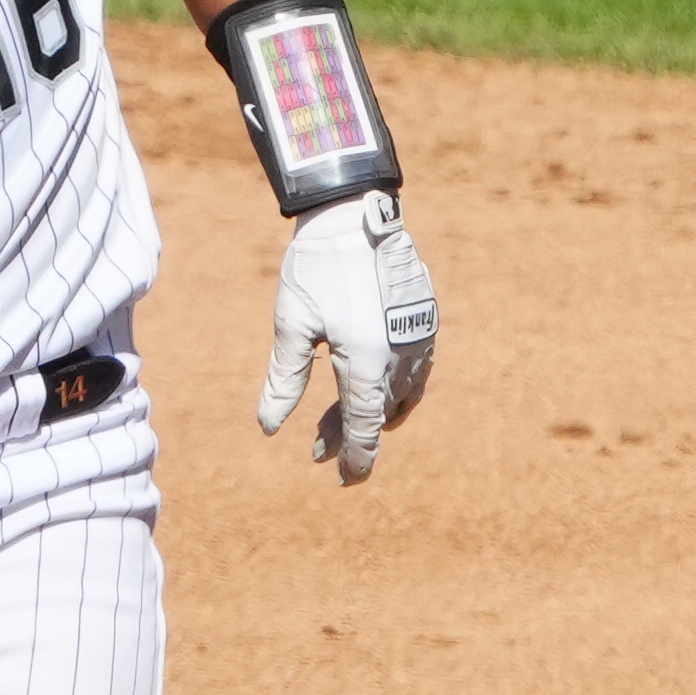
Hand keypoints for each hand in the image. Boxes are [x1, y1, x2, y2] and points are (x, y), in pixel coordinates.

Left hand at [257, 190, 436, 484]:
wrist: (356, 214)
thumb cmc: (318, 269)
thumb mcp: (292, 326)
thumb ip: (284, 380)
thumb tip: (269, 428)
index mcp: (368, 363)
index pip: (363, 428)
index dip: (355, 458)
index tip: (345, 480)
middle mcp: (402, 356)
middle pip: (378, 413)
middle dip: (349, 433)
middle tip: (318, 448)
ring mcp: (419, 337)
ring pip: (401, 394)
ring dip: (372, 411)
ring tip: (339, 419)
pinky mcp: (426, 318)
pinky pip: (417, 370)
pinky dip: (394, 387)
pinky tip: (371, 385)